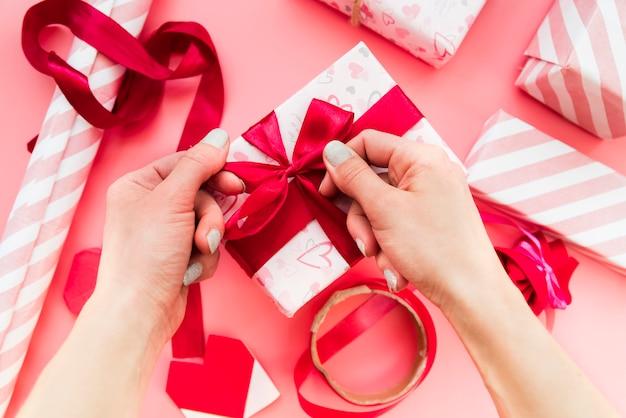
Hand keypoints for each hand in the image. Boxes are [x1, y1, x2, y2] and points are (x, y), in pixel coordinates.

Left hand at [93, 128, 240, 341]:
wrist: (140, 312)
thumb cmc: (147, 254)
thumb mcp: (173, 201)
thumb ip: (199, 165)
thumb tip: (220, 136)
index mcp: (138, 185)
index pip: (186, 164)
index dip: (213, 172)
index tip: (237, 183)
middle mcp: (149, 206)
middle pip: (201, 194)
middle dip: (209, 217)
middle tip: (210, 232)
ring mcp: (164, 233)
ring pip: (207, 222)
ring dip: (208, 240)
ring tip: (196, 255)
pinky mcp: (178, 256)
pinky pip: (205, 246)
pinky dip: (203, 260)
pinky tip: (189, 273)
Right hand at [320, 130, 505, 309]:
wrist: (471, 294)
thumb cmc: (434, 249)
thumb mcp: (384, 209)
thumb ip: (354, 176)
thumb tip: (332, 151)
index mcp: (421, 158)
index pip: (369, 142)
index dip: (342, 165)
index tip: (326, 191)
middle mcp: (429, 171)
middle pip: (372, 180)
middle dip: (362, 216)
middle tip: (365, 241)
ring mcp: (431, 196)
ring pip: (380, 207)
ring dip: (375, 237)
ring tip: (387, 260)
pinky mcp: (432, 218)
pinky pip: (396, 223)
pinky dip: (390, 245)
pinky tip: (399, 267)